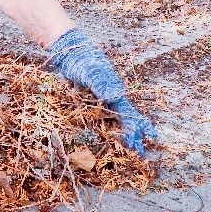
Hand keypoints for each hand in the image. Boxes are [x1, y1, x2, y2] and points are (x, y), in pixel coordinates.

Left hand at [45, 27, 158, 153]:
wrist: (70, 55)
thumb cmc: (82, 61)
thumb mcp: (90, 71)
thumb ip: (101, 83)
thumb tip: (114, 96)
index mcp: (115, 95)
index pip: (128, 116)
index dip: (134, 131)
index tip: (139, 145)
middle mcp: (110, 101)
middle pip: (124, 122)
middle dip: (133, 138)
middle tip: (140, 155)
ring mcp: (99, 103)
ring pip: (112, 123)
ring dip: (119, 137)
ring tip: (126, 152)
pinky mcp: (88, 104)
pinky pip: (96, 121)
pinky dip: (102, 131)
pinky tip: (102, 142)